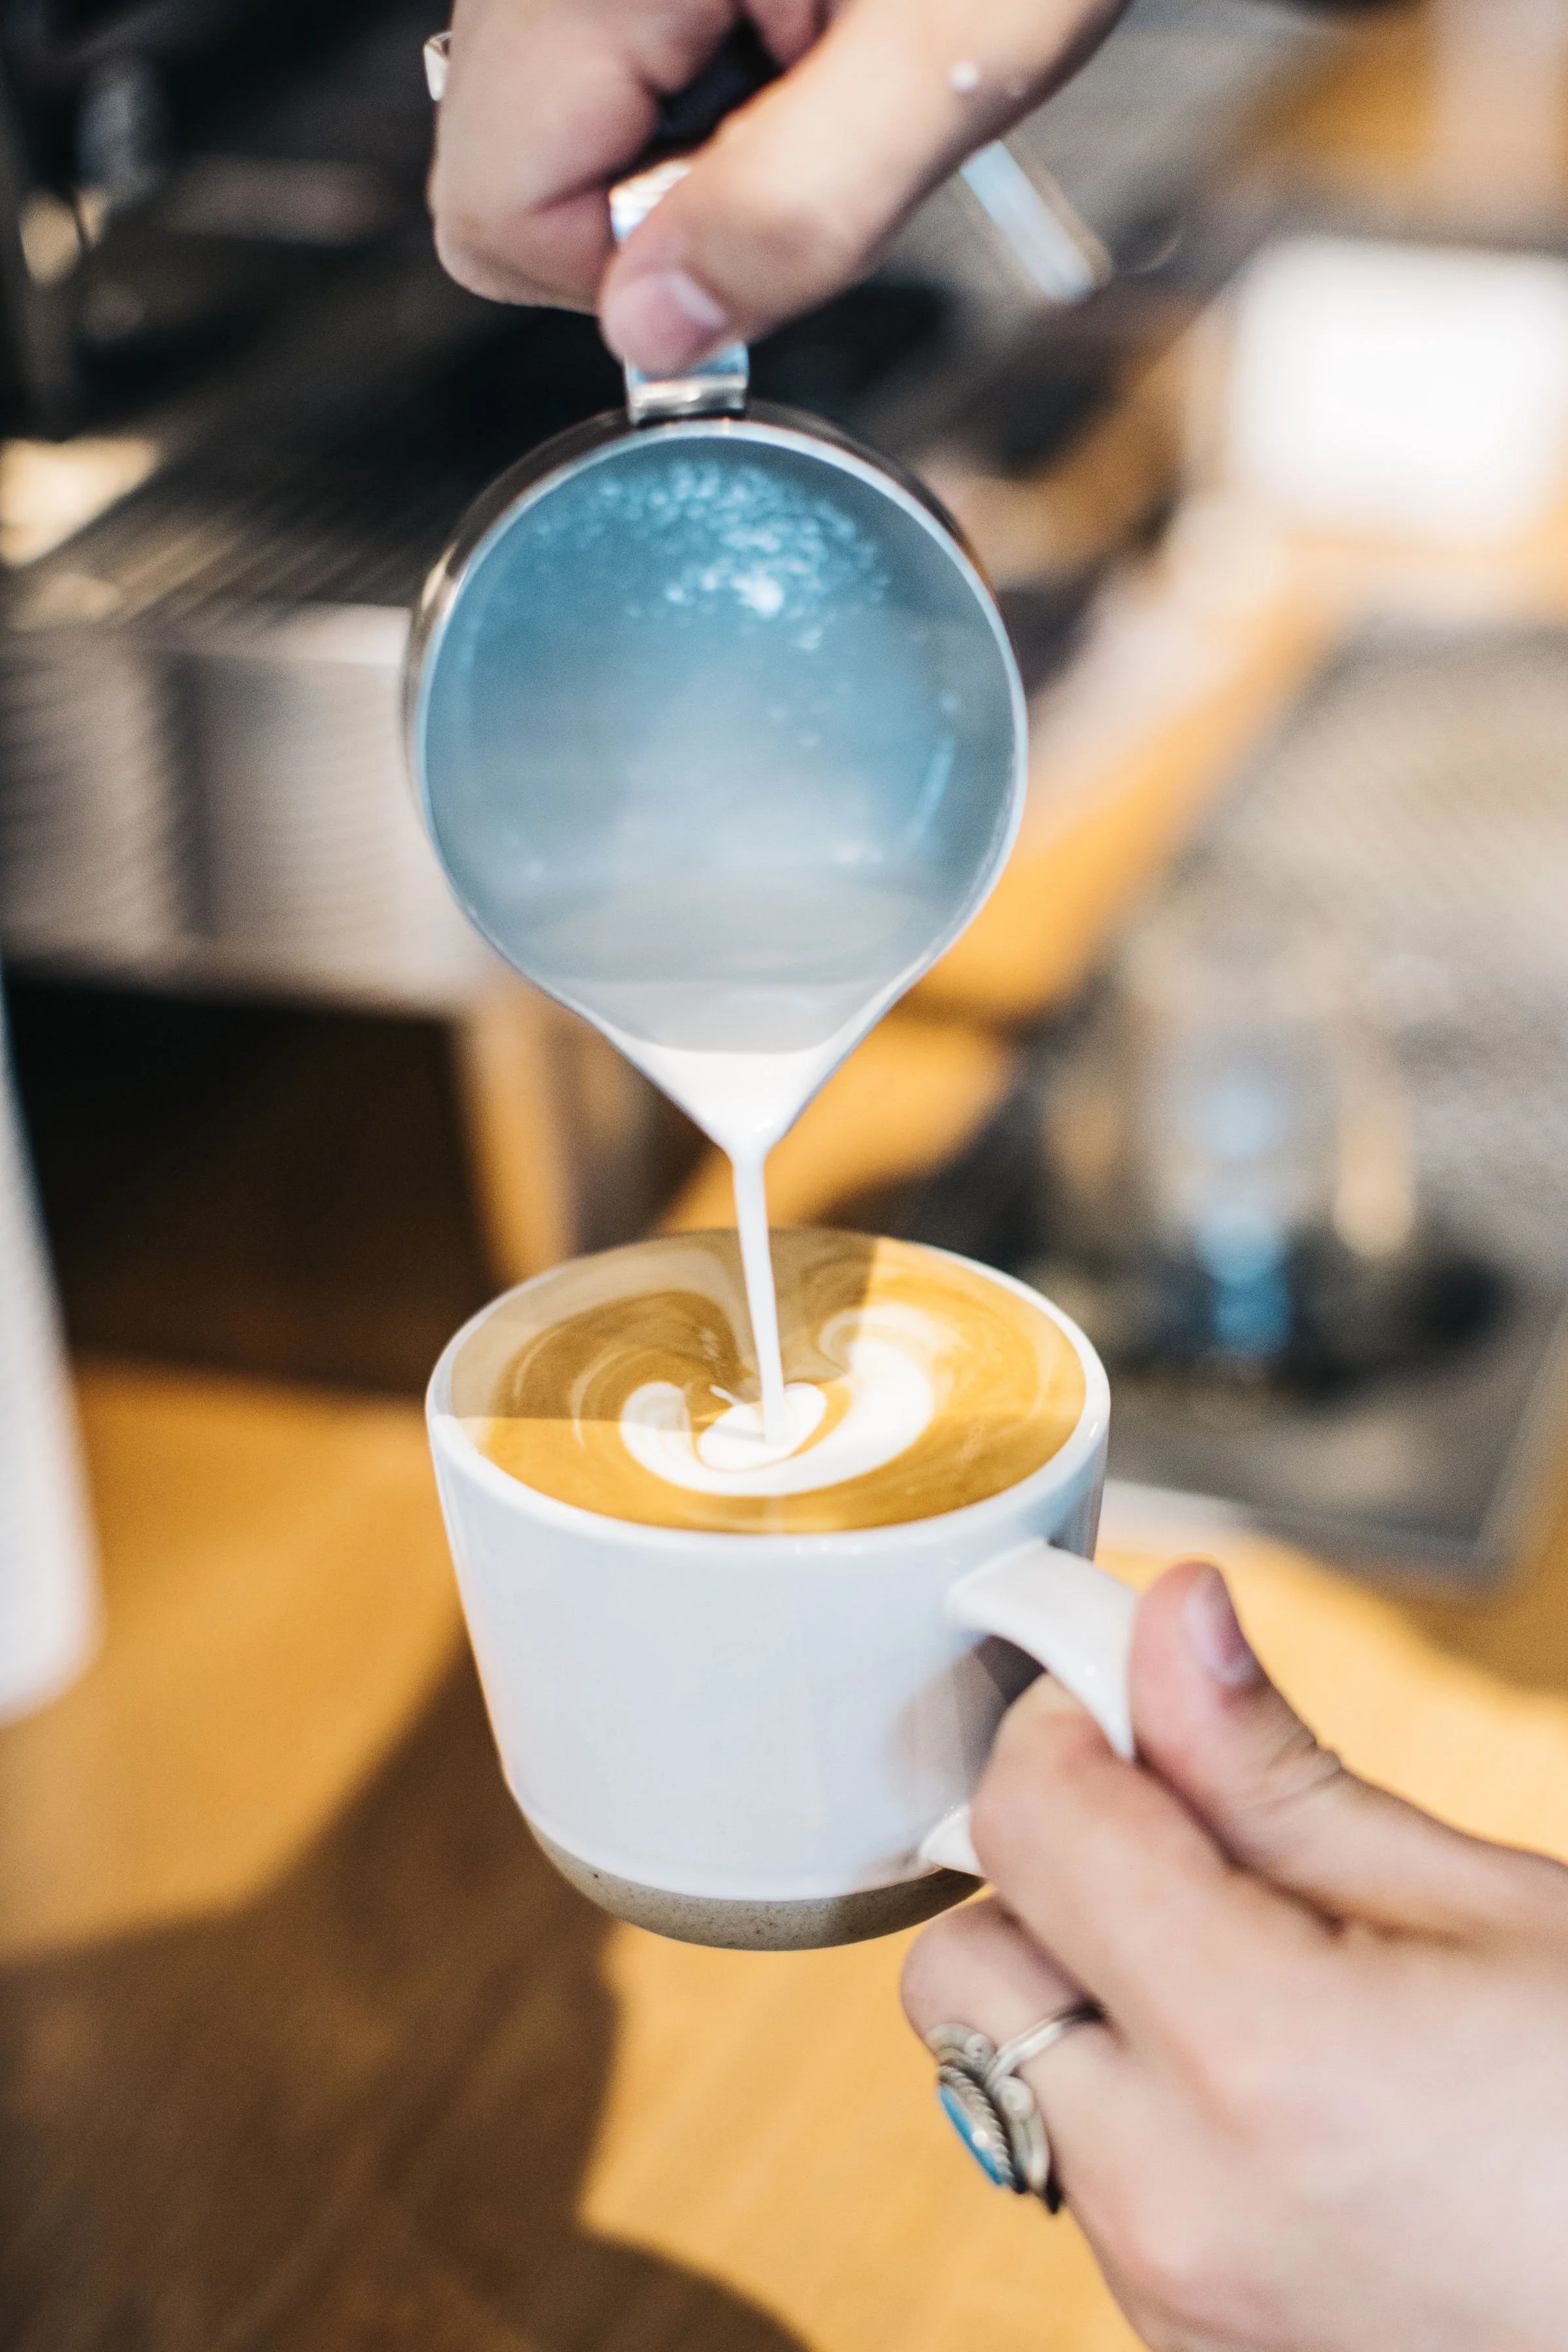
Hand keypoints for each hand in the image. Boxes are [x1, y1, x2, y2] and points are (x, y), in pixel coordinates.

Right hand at [428, 0, 1128, 371]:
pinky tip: (810, 19)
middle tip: (816, 108)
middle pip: (516, 173)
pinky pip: (618, 54)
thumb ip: (796, 208)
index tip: (762, 209)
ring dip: (701, 134)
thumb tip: (653, 331)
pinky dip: (715, 69)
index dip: (633, 269)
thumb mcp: (950, 61)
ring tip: (827, 45)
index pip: (495, 214)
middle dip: (671, 198)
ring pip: (569, 122)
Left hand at [901, 1561, 1567, 2351]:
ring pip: (1004, 2070)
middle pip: (968, 1961)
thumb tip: (1166, 1623)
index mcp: (1258, 2063)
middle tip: (1192, 1833)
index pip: (1030, 1825)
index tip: (1133, 1697)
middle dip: (1055, 1868)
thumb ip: (1279, 1775)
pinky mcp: (1182, 2344)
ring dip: (1088, 1989)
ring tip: (1257, 1968)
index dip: (1073, 1727)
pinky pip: (1078, 2170)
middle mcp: (1175, 2200)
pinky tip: (1272, 2084)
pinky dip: (1131, 2099)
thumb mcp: (1489, 1910)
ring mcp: (1170, 2297)